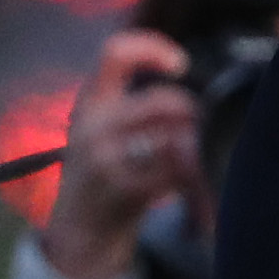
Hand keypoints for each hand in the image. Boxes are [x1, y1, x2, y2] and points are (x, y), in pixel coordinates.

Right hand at [39, 30, 207, 278]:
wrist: (78, 230)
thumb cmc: (102, 169)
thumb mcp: (102, 126)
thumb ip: (136, 101)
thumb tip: (194, 88)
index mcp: (90, 102)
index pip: (115, 52)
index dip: (153, 47)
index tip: (178, 65)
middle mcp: (93, 126)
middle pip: (163, 101)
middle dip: (193, 112)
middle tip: (200, 125)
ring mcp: (105, 159)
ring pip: (175, 136)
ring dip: (196, 145)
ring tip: (196, 156)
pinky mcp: (124, 190)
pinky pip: (177, 171)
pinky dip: (193, 174)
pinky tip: (191, 182)